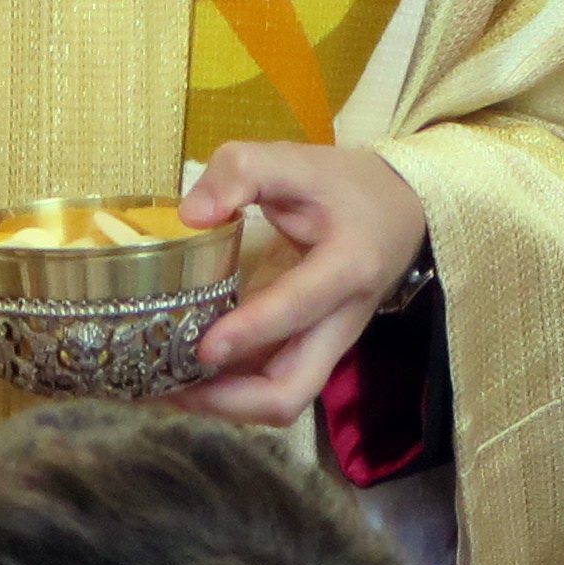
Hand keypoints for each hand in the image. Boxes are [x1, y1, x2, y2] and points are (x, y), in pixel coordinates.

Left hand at [174, 144, 432, 427]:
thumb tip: (191, 215)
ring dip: (223, 404)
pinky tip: (186, 378)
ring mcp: (329, 346)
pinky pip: (274, 386)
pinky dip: (230, 393)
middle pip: (292, 391)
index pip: (300, 307)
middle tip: (167, 386)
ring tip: (163, 389)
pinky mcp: (314, 352)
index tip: (203, 348)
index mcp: (348, 266)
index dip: (252, 331)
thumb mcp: (297, 160)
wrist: (400, 212)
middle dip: (229, 401)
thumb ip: (242, 172)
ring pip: (282, 400)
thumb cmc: (345, 187)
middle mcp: (343, 322)